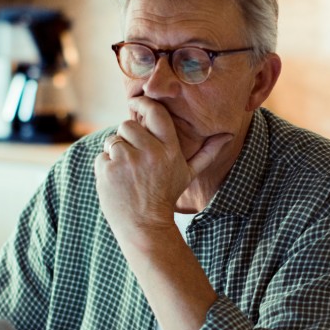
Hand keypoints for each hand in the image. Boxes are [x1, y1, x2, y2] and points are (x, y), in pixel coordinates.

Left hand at [95, 97, 225, 238]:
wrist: (145, 227)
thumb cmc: (166, 196)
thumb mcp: (189, 174)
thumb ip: (207, 152)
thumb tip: (228, 135)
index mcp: (170, 150)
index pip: (156, 113)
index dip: (143, 104)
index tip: (136, 103)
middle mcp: (150, 153)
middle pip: (128, 125)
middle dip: (127, 137)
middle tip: (133, 157)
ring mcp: (127, 161)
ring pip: (112, 139)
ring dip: (115, 152)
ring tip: (126, 171)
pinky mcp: (108, 171)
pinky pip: (101, 156)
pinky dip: (105, 167)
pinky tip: (118, 181)